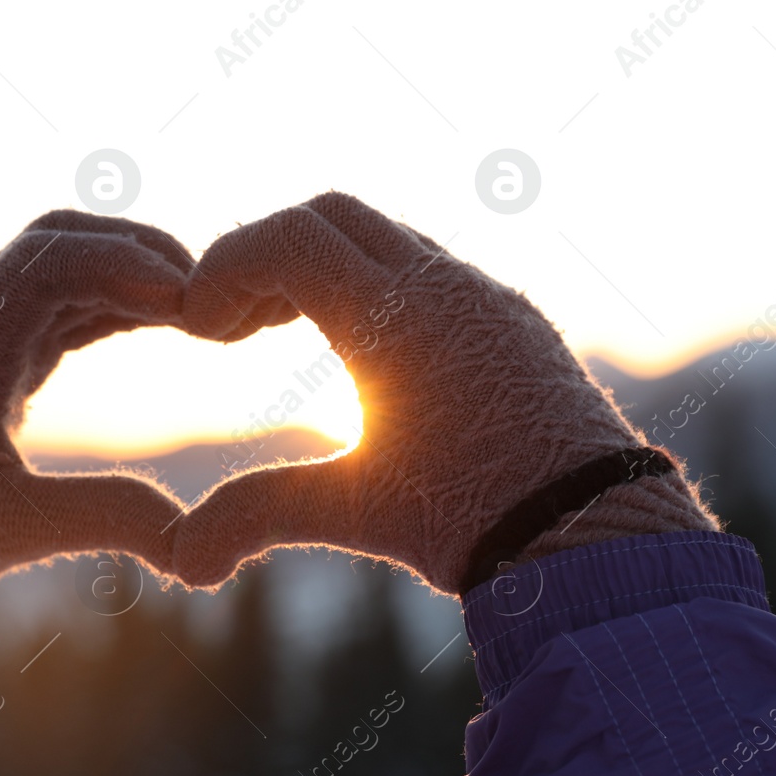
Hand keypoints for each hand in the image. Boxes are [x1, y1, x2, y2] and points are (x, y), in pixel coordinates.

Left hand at [0, 211, 192, 665]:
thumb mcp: (15, 533)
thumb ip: (105, 520)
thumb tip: (195, 540)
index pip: (42, 263)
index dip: (120, 263)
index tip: (186, 296)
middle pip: (57, 240)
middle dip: (134, 251)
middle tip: (207, 290)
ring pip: (65, 264)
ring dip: (131, 271)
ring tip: (201, 306)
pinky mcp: (2, 351)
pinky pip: (66, 301)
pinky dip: (119, 301)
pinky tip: (167, 322)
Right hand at [173, 192, 715, 594]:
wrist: (594, 536)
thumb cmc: (474, 521)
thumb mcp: (354, 512)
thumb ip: (256, 515)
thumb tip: (182, 560)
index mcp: (393, 318)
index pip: (289, 238)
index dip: (226, 267)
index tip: (199, 326)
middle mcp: (444, 287)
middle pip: (332, 215)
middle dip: (268, 256)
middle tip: (235, 325)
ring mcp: (487, 297)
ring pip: (387, 237)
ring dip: (326, 268)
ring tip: (287, 335)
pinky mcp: (516, 319)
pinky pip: (434, 269)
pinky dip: (379, 285)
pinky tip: (368, 355)